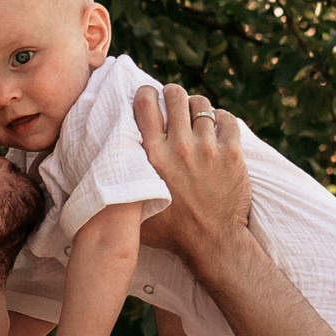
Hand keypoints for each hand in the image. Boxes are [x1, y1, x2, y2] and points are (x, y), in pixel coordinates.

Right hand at [132, 83, 252, 263]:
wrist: (211, 242)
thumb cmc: (171, 230)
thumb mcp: (134, 205)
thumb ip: (121, 182)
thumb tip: (104, 166)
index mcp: (153, 155)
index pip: (146, 104)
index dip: (147, 93)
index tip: (150, 95)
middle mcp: (179, 147)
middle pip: (176, 96)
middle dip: (173, 94)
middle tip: (174, 100)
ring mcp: (208, 148)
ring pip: (202, 104)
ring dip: (197, 106)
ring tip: (196, 115)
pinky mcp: (232, 154)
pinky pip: (228, 120)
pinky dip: (221, 118)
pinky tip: (217, 126)